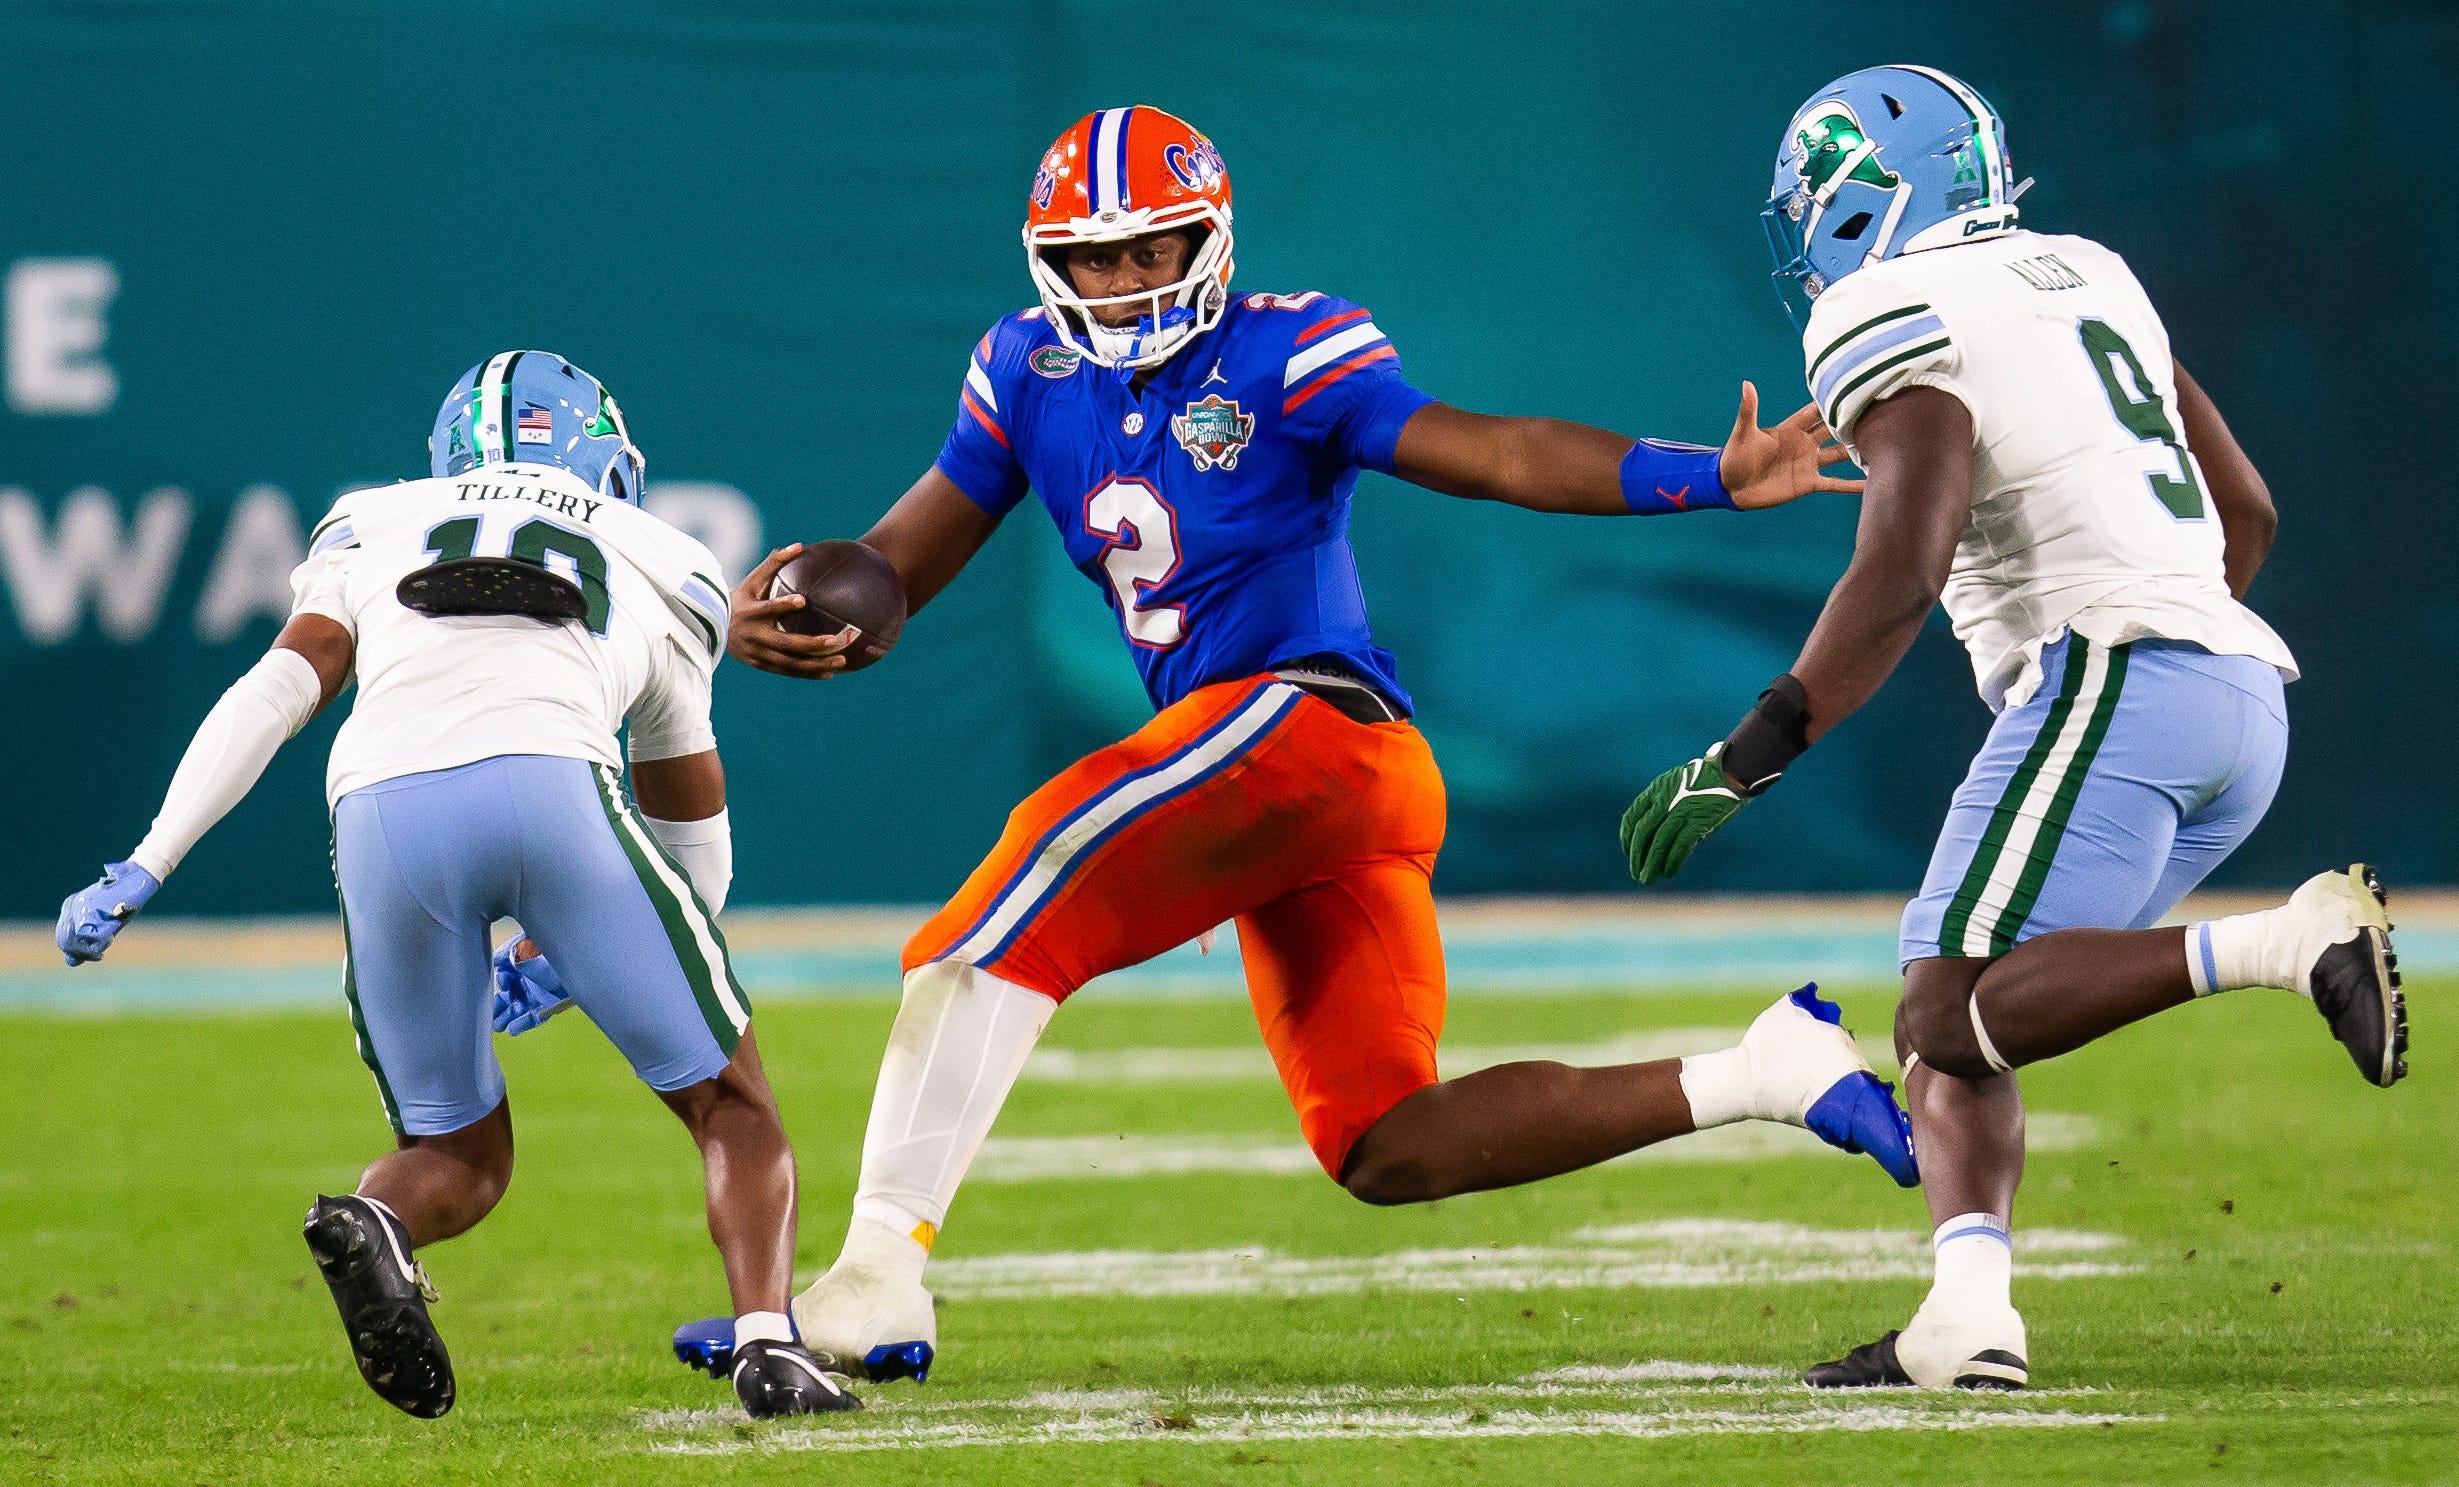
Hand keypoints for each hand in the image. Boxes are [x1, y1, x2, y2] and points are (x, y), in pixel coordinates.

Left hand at [57, 860, 161, 965]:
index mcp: (70, 908)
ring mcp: (78, 906)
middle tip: (97, 955)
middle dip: (80, 953)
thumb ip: (87, 938)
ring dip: (87, 951)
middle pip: (64, 940)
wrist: (137, 879)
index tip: (93, 954)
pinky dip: (96, 944)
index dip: (74, 950)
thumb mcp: (104, 921)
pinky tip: (108, 940)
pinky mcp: (89, 907)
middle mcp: (71, 907)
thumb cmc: (125, 901)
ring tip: (101, 950)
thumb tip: (71, 962)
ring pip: (71, 940)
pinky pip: (85, 935)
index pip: (62, 937)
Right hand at [492, 936, 573, 1034]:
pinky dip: (523, 1024)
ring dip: (507, 1017)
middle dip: (499, 1005)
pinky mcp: (551, 1005)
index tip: (504, 981)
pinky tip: (512, 1030)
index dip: (502, 981)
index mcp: (525, 963)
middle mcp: (531, 979)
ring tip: (497, 1026)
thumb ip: (510, 951)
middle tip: (490, 1013)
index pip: (507, 976)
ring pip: (520, 1008)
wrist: (582, 959)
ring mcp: (541, 993)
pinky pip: (535, 1017)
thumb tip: (496, 961)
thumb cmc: (557, 946)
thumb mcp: (530, 943)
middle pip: (510, 995)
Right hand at [727, 544, 862, 678]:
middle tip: (835, 641)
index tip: (803, 600)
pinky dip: (808, 673)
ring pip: (789, 663)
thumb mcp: (752, 579)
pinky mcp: (761, 665)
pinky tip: (830, 673)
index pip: (768, 609)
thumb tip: (799, 545)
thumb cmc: (742, 597)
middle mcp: (753, 636)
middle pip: (784, 643)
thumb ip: (774, 562)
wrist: (714, 626)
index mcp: (750, 612)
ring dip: (816, 664)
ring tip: (842, 662)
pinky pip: (787, 672)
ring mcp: (757, 653)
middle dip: (810, 644)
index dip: (783, 605)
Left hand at [1620, 744, 1752, 883]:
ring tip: (1647, 879)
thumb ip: (1664, 802)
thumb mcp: (1676, 783)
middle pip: (1642, 833)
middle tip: (1637, 874)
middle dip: (1637, 856)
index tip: (1628, 852)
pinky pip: (1679, 847)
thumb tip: (1657, 830)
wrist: (1730, 771)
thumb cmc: (1705, 779)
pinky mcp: (1697, 822)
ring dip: (1651, 864)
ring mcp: (1680, 812)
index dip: (1627, 838)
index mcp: (1656, 790)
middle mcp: (1664, 801)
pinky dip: (1672, 862)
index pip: (1632, 817)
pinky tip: (1668, 872)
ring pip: (1658, 843)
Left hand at [1716, 382, 1864, 510]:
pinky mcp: (1808, 483)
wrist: (1730, 488)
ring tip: (1883, 443)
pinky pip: (1834, 483)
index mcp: (1791, 429)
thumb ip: (1749, 410)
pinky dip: (1852, 485)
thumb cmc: (1734, 457)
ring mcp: (1808, 463)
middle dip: (1852, 422)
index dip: (1832, 401)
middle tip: (1878, 412)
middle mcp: (1804, 443)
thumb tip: (1746, 383)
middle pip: (1833, 430)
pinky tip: (1871, 484)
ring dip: (1857, 451)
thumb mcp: (1743, 433)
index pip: (1816, 411)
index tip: (1854, 388)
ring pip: (1839, 454)